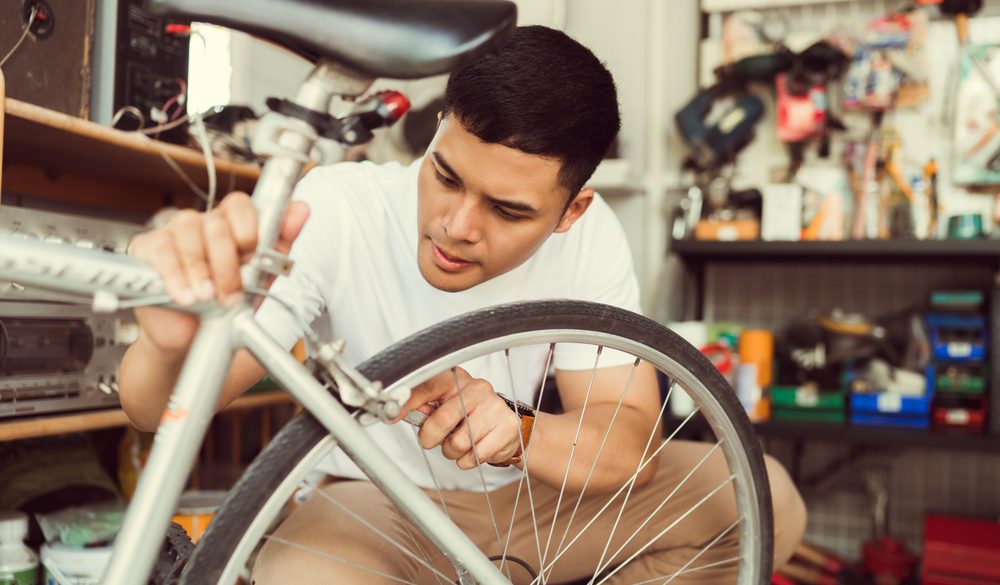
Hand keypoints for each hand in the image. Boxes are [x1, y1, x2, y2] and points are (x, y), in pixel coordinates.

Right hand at [128, 192, 309, 355]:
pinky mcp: (146, 248)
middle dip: (228, 265)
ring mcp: (172, 232)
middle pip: (216, 225)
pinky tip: (186, 296)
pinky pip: (161, 250)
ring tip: (207, 298)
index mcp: (231, 224)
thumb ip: (280, 242)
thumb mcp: (261, 275)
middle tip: (230, 294)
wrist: (194, 338)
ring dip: (202, 272)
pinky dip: (175, 276)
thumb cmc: (227, 302)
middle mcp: (202, 222)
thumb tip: (301, 209)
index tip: (252, 257)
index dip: (248, 230)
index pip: (240, 205)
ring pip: (188, 232)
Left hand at [399, 368, 522, 468]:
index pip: (428, 386)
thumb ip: (424, 407)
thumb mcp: (446, 405)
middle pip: (442, 420)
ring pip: (458, 443)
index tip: (390, 415)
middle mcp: (477, 388)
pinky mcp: (508, 427)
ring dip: (451, 452)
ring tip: (459, 443)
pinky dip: (468, 461)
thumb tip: (395, 411)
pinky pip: (475, 456)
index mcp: (457, 379)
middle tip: (433, 440)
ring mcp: (494, 407)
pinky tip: (473, 450)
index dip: (408, 402)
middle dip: (431, 438)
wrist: (505, 427)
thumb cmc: (469, 416)